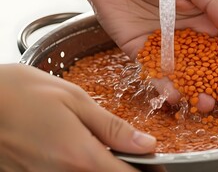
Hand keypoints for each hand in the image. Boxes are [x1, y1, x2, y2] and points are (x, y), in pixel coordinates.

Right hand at [0, 64, 154, 171]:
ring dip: (108, 171)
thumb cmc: (21, 93)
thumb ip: (113, 127)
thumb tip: (147, 144)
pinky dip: (83, 169)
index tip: (156, 163)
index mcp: (80, 157)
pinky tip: (85, 154)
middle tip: (138, 158)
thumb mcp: (75, 100)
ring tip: (114, 154)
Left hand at [82, 0, 217, 111]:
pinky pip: (158, 77)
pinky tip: (176, 97)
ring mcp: (169, 50)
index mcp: (207, 20)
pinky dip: (167, 89)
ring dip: (201, 94)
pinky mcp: (144, 56)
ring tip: (208, 103)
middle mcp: (191, 38)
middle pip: (216, 69)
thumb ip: (213, 2)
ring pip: (191, 79)